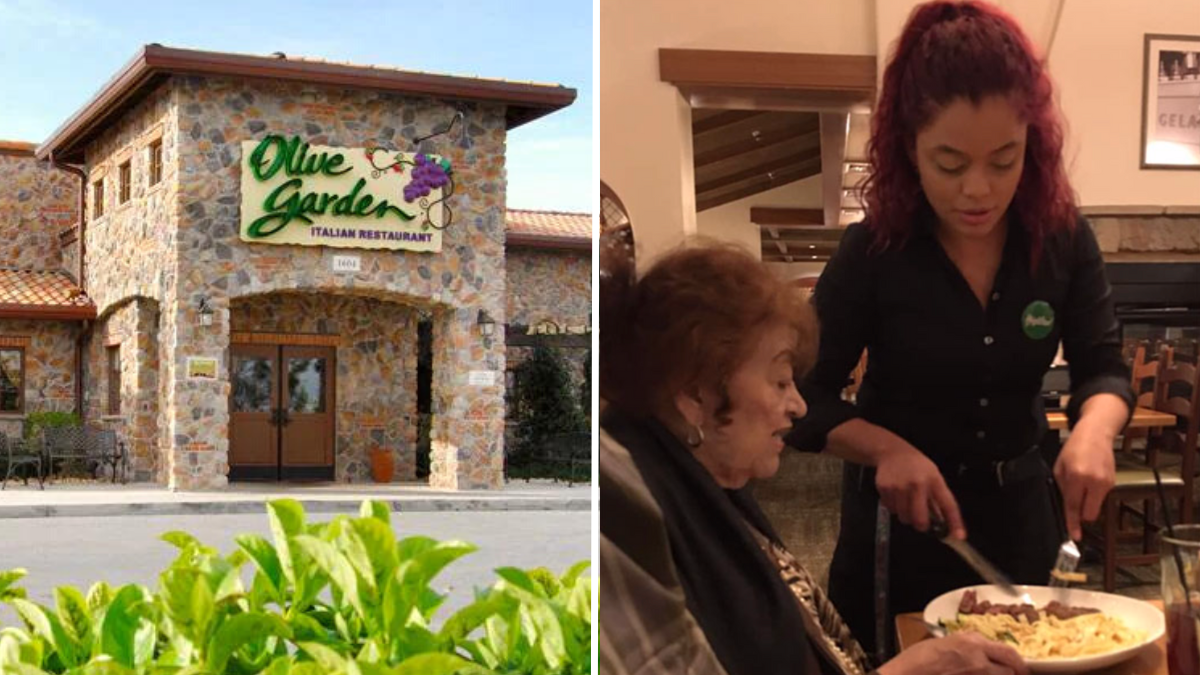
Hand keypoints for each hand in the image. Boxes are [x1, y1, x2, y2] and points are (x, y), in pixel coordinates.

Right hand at [876, 441, 965, 538]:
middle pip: (920, 519)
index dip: (954, 522)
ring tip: (907, 502)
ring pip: (904, 517)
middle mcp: (916, 484)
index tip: (959, 536)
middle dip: (922, 525)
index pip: (947, 504)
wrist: (892, 452)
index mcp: (933, 480)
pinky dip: (895, 508)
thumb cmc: (917, 466)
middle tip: (922, 521)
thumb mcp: (933, 476)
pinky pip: (891, 510)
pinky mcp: (884, 489)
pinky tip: (897, 496)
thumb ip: (938, 499)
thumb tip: (944, 523)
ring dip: (907, 515)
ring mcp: (898, 487)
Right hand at [877, 633, 1027, 674]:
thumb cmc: (917, 661)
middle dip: (1014, 672)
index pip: (1008, 651)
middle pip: (1011, 668)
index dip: (1017, 662)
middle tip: (1014, 674)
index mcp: (971, 643)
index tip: (1018, 667)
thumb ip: (968, 647)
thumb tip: (984, 653)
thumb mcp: (944, 644)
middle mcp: (979, 659)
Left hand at [1054, 422, 1115, 541]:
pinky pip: (1100, 497)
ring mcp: (1106, 483)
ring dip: (1087, 501)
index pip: (1073, 506)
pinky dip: (1093, 494)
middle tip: (1074, 504)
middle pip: (1090, 513)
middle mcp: (1094, 482)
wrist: (1096, 435)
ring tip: (1081, 482)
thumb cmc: (1074, 448)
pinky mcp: (1113, 483)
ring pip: (1096, 506)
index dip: (1073, 523)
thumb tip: (1068, 506)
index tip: (1074, 535)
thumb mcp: (1059, 467)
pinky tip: (1089, 479)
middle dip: (1081, 514)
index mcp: (1077, 477)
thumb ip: (1062, 488)